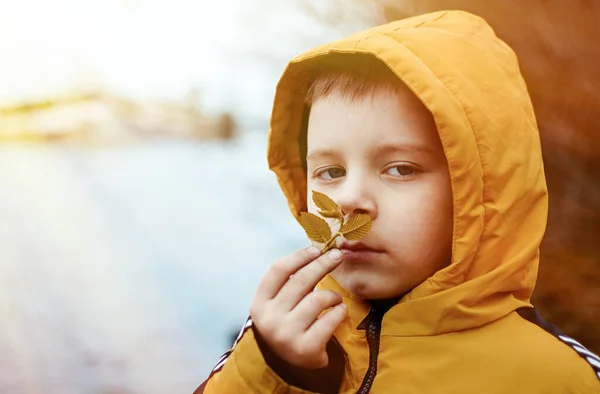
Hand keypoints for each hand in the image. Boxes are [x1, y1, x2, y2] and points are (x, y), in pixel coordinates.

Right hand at [250, 246, 346, 368]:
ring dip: (333, 295)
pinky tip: (340, 311)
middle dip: (322, 264)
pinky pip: (330, 320)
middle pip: (301, 281)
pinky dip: (339, 312)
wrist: (289, 364)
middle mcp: (269, 318)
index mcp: (259, 303)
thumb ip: (290, 281)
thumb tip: (316, 250)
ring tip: (336, 299)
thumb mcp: (279, 303)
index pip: (278, 270)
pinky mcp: (305, 348)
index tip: (316, 249)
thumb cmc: (287, 323)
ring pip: (317, 299)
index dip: (299, 256)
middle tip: (338, 256)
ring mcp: (286, 335)